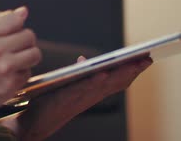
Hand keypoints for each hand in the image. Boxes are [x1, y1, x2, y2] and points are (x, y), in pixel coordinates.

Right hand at [0, 7, 41, 116]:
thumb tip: (22, 11)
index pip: (15, 19)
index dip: (17, 24)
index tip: (15, 29)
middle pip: (28, 36)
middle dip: (24, 40)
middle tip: (15, 47)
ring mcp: (4, 67)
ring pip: (34, 54)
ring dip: (28, 56)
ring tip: (15, 60)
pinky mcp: (11, 83)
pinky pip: (29, 72)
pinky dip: (21, 73)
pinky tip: (8, 74)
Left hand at [15, 56, 151, 139]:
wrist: (31, 123)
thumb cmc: (47, 104)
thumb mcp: (65, 86)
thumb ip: (76, 75)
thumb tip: (83, 59)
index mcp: (90, 92)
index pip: (115, 80)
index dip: (131, 70)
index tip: (147, 58)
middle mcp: (88, 96)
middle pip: (115, 82)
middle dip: (133, 70)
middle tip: (148, 58)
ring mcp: (78, 99)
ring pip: (104, 86)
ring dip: (120, 74)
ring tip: (133, 62)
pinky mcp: (65, 99)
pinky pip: (82, 90)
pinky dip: (94, 81)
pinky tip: (103, 72)